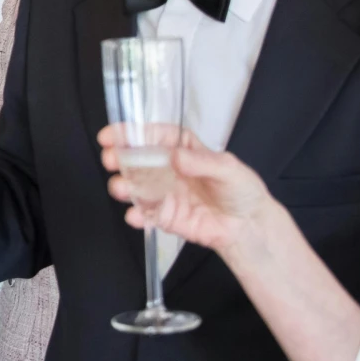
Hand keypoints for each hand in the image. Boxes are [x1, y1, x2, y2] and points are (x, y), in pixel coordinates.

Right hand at [102, 126, 280, 263]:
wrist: (249, 227)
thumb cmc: (241, 190)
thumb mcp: (227, 169)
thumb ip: (202, 162)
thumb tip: (176, 157)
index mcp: (183, 149)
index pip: (154, 136)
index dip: (131, 133)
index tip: (112, 135)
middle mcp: (169, 170)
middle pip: (138, 160)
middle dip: (120, 158)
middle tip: (110, 160)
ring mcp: (165, 194)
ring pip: (136, 187)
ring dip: (124, 186)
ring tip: (121, 188)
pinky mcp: (166, 217)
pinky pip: (146, 215)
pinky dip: (137, 215)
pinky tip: (135, 215)